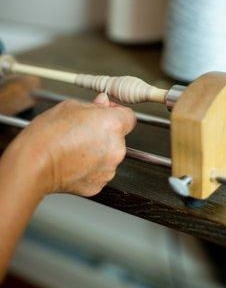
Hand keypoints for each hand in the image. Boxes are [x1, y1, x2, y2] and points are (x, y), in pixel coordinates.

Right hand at [1, 93, 135, 197]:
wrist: (34, 164)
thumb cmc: (48, 135)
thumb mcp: (70, 107)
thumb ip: (93, 105)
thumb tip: (102, 103)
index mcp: (112, 125)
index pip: (129, 116)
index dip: (117, 113)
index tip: (107, 114)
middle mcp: (116, 148)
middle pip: (118, 137)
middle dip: (105, 133)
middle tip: (83, 132)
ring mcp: (109, 169)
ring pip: (109, 156)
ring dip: (98, 152)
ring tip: (75, 148)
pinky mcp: (99, 184)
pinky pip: (100, 172)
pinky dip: (90, 168)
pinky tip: (74, 162)